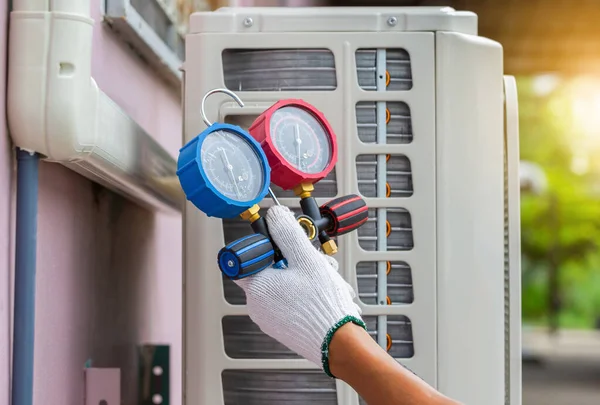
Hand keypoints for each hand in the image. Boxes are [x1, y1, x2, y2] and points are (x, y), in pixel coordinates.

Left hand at [234, 205, 364, 374]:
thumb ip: (288, 233)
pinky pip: (290, 301)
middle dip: (294, 259)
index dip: (263, 245)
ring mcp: (270, 319)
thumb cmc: (322, 306)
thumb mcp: (306, 259)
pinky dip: (306, 292)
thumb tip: (274, 215)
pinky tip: (326, 291)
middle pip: (270, 269)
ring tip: (327, 276)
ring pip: (284, 284)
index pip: (245, 258)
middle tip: (313, 258)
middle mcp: (258, 306)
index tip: (279, 241)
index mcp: (257, 287)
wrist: (340, 344)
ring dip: (305, 275)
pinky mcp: (284, 327)